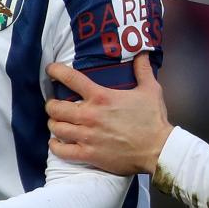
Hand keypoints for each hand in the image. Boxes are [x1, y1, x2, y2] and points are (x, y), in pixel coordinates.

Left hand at [45, 53, 171, 174]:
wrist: (158, 149)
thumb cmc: (153, 119)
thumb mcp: (150, 90)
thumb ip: (142, 70)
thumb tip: (142, 52)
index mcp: (101, 97)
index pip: (70, 78)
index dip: (55, 71)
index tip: (50, 69)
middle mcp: (90, 115)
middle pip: (55, 107)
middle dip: (51, 105)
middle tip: (55, 105)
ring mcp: (87, 136)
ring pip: (56, 128)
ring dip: (53, 124)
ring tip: (57, 122)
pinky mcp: (89, 154)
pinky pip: (61, 151)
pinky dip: (55, 146)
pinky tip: (56, 142)